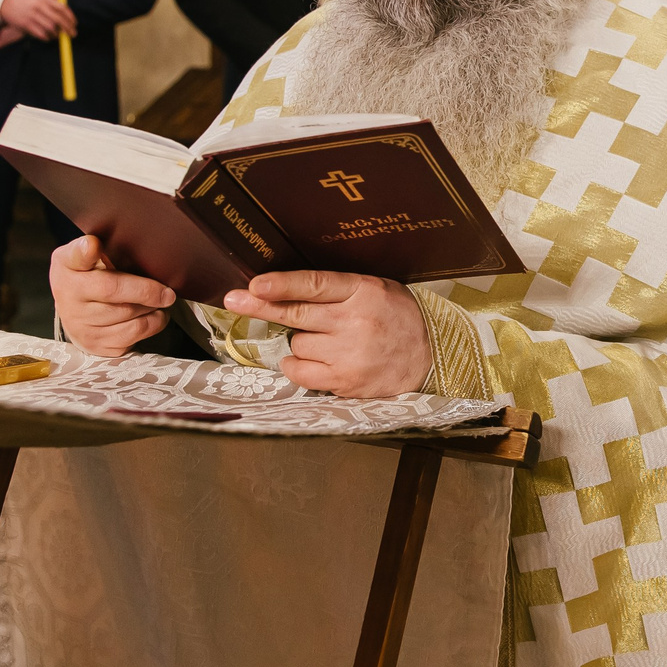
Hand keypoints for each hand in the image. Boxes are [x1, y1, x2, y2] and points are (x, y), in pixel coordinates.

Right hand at [0, 0, 75, 38]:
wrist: (6, 5)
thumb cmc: (28, 2)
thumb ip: (53, 4)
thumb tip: (68, 16)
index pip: (62, 8)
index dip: (70, 17)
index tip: (75, 24)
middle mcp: (38, 6)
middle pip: (58, 20)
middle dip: (68, 28)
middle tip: (73, 34)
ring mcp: (32, 16)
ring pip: (51, 28)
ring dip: (57, 34)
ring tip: (58, 35)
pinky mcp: (26, 25)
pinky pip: (42, 34)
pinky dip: (48, 37)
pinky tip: (49, 37)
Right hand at [49, 235, 176, 357]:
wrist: (72, 310)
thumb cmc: (84, 276)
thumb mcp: (79, 255)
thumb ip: (88, 247)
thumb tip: (93, 244)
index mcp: (67, 269)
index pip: (75, 258)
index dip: (86, 251)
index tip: (93, 245)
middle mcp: (70, 299)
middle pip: (113, 290)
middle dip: (147, 290)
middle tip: (167, 291)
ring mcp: (83, 326)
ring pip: (129, 315)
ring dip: (152, 307)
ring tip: (160, 300)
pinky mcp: (97, 345)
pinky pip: (134, 334)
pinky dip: (152, 323)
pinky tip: (154, 314)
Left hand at [221, 270, 432, 396]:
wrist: (433, 357)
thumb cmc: (398, 317)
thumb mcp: (376, 289)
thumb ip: (339, 288)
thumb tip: (285, 287)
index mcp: (364, 291)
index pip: (316, 285)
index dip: (283, 284)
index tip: (255, 284)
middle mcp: (355, 322)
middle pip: (296, 314)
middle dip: (260, 306)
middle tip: (233, 300)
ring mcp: (349, 355)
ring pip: (297, 344)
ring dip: (301, 342)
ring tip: (327, 341)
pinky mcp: (345, 382)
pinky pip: (301, 372)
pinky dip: (298, 366)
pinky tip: (312, 360)